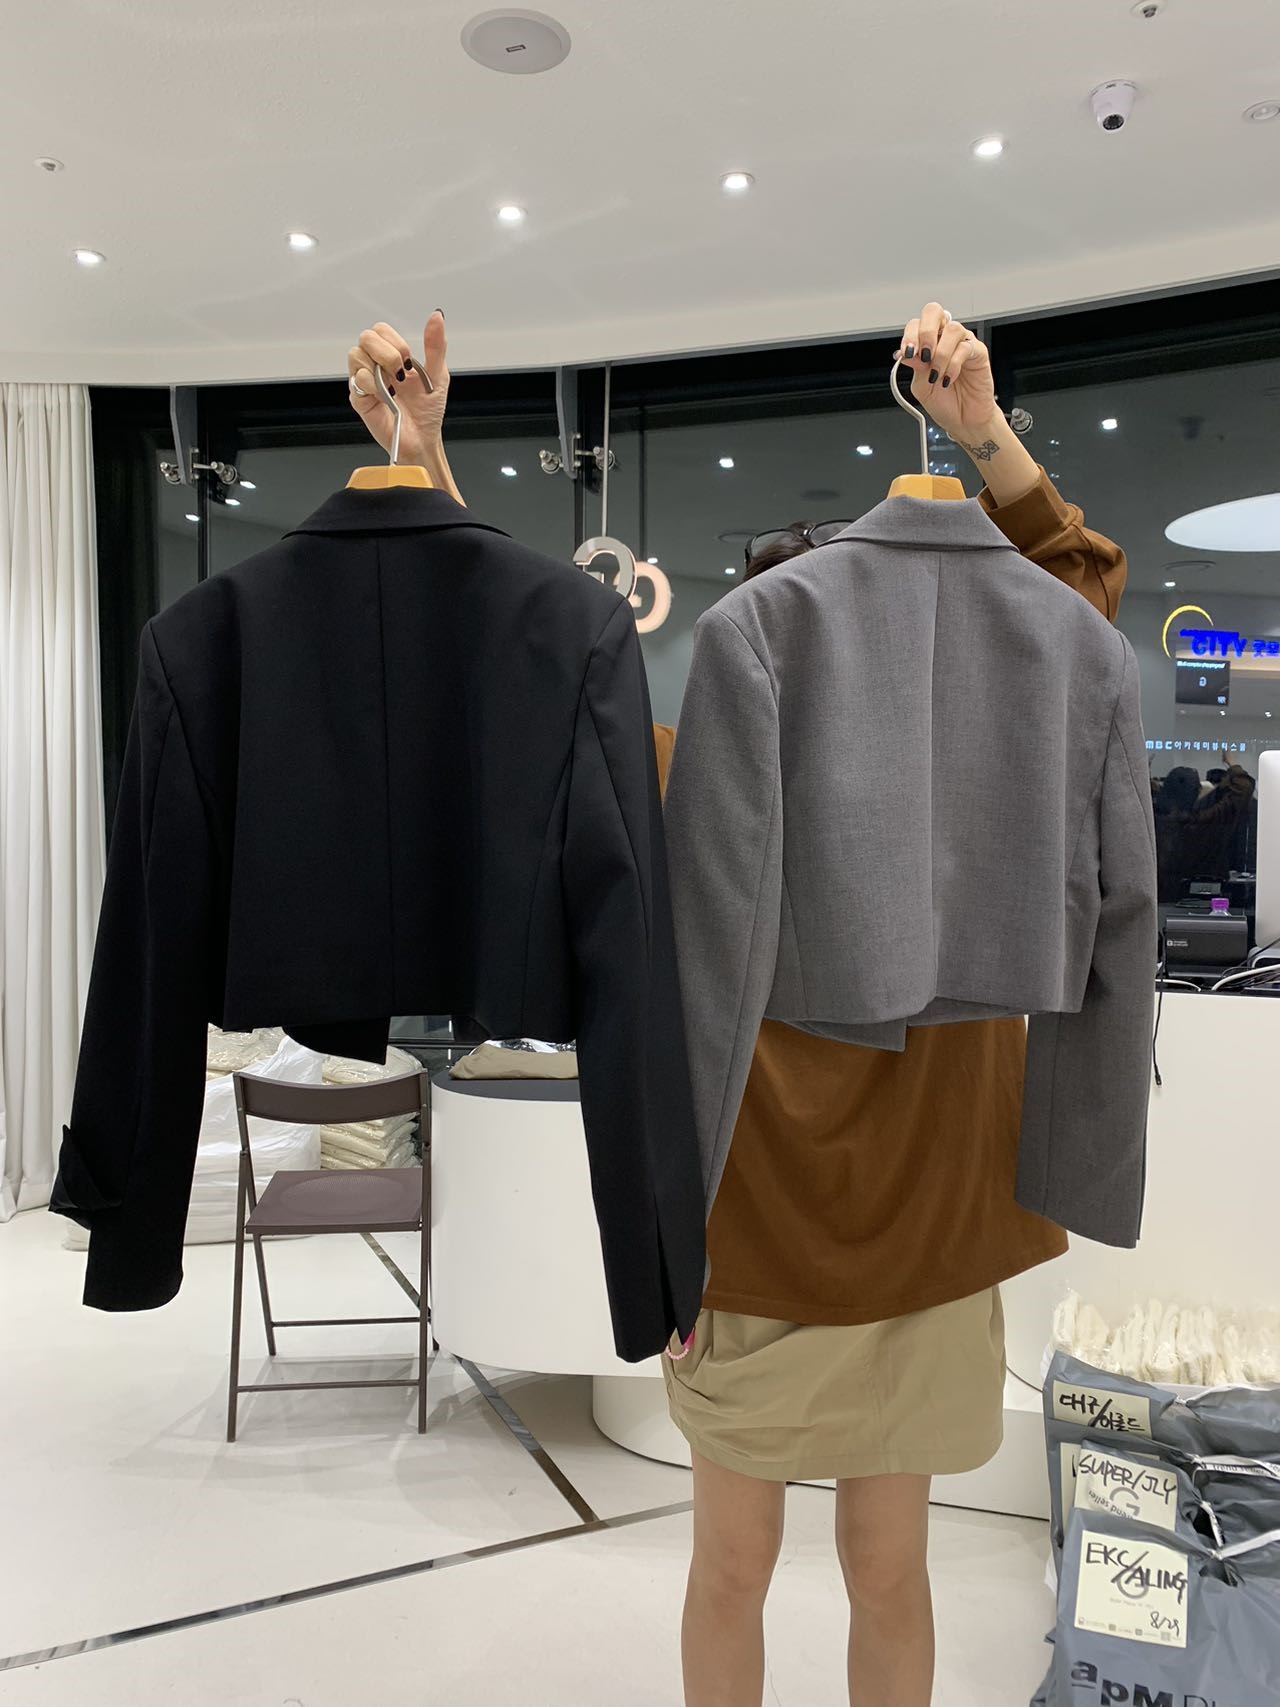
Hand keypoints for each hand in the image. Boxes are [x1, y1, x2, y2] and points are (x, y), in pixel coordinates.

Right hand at [347, 312, 449, 464]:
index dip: (395, 342)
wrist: (423, 439)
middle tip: (401, 374)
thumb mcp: (438, 374)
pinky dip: (374, 385)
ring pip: (356, 354)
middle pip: (366, 337)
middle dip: (388, 353)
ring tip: (394, 388)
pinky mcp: (359, 398)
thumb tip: (437, 317)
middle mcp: (375, 366)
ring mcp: (365, 381)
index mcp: (392, 357)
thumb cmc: (428, 411)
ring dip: (380, 369)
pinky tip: (387, 397)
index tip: (408, 362)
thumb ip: (435, 345)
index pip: (380, 330)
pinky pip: (356, 379)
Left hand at [894, 303, 997, 444]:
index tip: (907, 353)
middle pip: (934, 312)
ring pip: (952, 329)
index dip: (909, 335)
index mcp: (928, 344)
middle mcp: (945, 339)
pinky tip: (948, 379)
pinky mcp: (978, 353)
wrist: (963, 421)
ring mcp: (962, 343)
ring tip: (937, 375)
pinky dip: (953, 365)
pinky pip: (965, 348)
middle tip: (924, 356)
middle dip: (925, 332)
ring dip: (940, 354)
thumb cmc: (945, 403)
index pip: (916, 324)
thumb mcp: (921, 386)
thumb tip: (905, 353)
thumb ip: (915, 367)